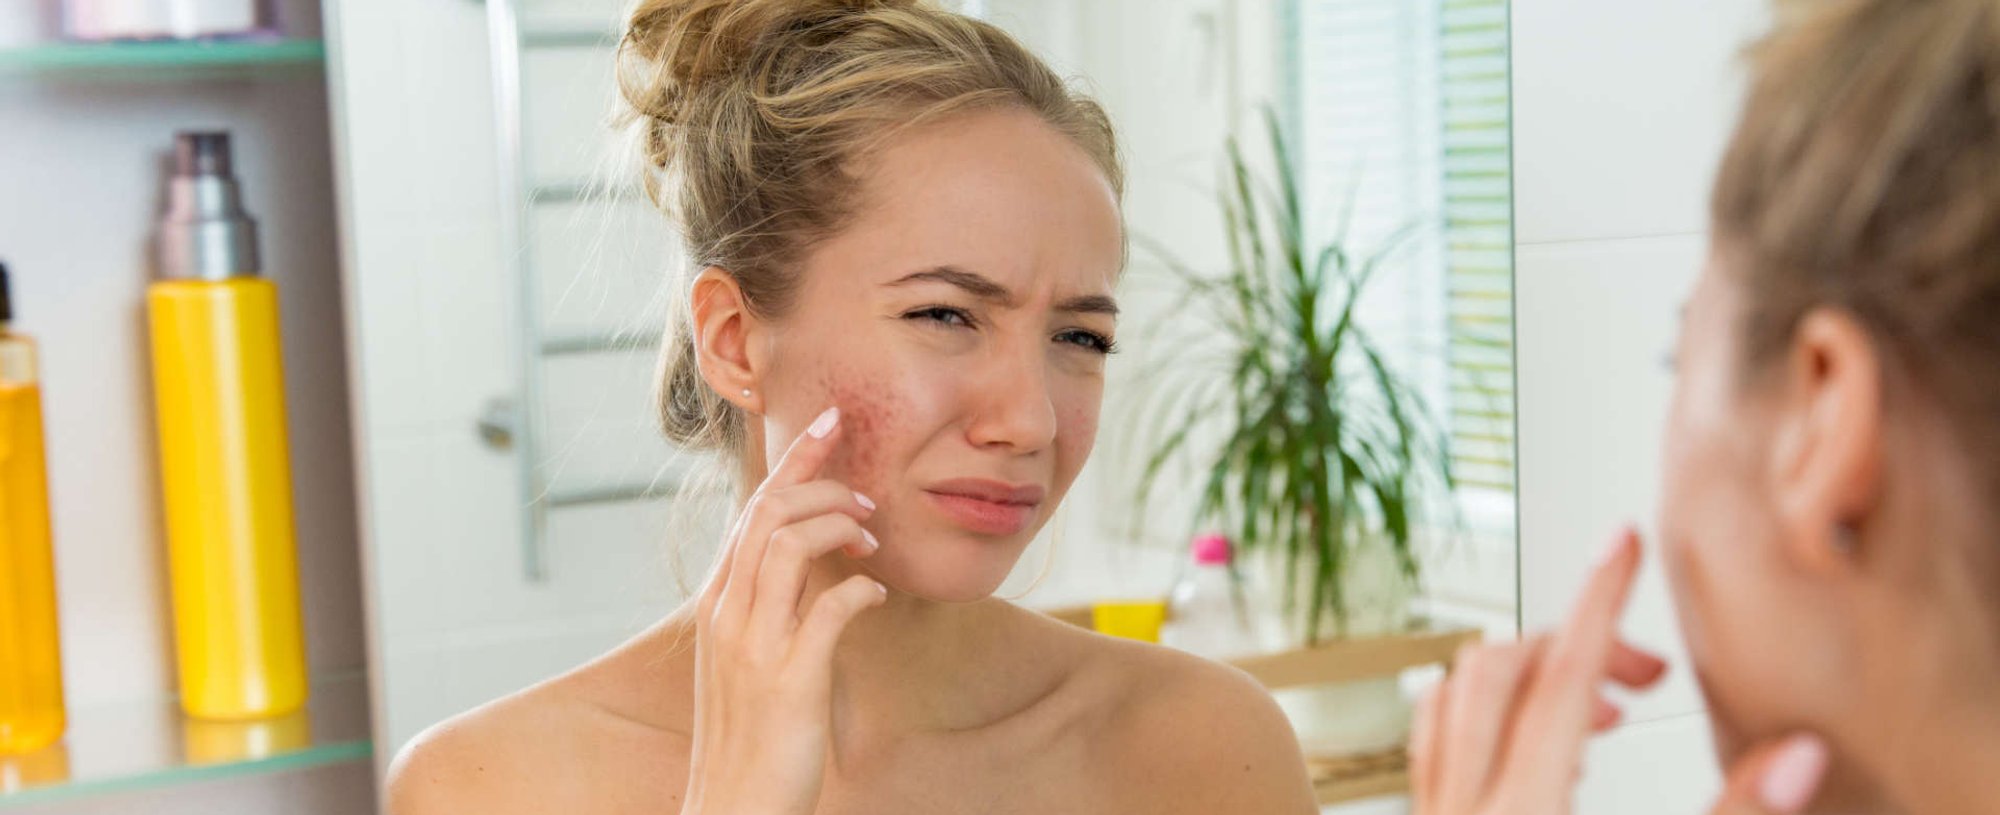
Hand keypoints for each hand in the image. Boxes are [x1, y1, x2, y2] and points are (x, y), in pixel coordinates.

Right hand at [682, 406, 887, 814]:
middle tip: (868, 496)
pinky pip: (829, 609)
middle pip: (768, 511)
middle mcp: (727, 613)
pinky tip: (878, 595)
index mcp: (718, 602)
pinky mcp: (788, 680)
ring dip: (838, 526)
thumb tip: (824, 564)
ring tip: (871, 537)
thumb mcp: (755, 655)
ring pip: (787, 544)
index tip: (831, 423)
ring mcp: (754, 645)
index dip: (794, 460)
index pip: (753, 509)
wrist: (732, 805)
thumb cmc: (753, 732)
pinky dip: (860, 590)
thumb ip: (779, 606)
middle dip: (822, 481)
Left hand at [1408, 529, 1829, 814]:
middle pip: (1500, 672)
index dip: (1599, 599)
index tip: (1623, 540)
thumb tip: (1797, 755)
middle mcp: (1464, 807)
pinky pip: (1433, 737)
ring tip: (1597, 707)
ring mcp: (1432, 813)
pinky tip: (1530, 736)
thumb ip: (1730, 813)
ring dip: (1525, 674)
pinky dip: (1480, 709)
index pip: (1562, 677)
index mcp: (1525, 812)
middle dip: (1574, 644)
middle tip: (1643, 671)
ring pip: (1454, 696)